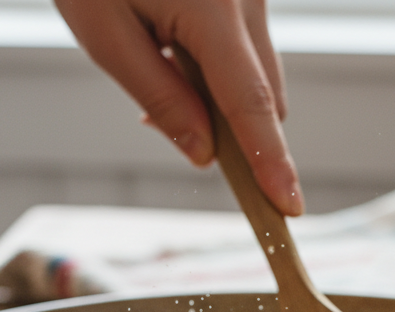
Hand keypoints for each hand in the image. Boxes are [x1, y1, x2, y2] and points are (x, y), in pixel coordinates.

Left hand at [55, 0, 302, 215]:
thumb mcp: (105, 33)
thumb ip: (160, 95)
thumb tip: (205, 154)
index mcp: (213, 11)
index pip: (250, 105)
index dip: (270, 162)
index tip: (289, 208)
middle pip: (265, 95)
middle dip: (231, 129)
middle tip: (156, 118)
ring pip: (258, 71)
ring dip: (220, 95)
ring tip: (150, 56)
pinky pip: (246, 44)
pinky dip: (217, 64)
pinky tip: (165, 39)